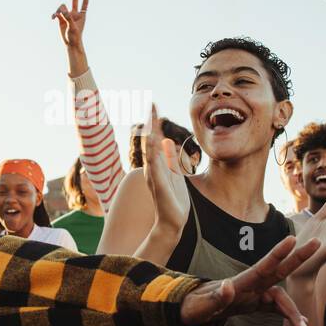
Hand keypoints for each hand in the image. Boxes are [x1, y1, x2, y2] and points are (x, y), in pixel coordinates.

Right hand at [52, 0, 89, 75]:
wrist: (70, 43)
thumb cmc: (75, 36)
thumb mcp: (72, 27)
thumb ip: (68, 17)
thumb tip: (62, 9)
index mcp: (81, 15)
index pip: (84, 3)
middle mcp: (74, 13)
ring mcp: (67, 16)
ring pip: (62, 7)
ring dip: (58, 10)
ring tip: (56, 17)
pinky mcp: (61, 19)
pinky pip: (56, 13)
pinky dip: (54, 15)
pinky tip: (52, 19)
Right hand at [141, 104, 189, 235]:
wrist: (172, 221)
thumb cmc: (174, 199)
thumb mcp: (176, 173)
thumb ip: (171, 158)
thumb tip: (170, 142)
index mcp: (157, 163)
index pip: (154, 138)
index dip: (154, 122)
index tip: (153, 105)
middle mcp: (152, 167)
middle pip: (150, 140)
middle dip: (150, 122)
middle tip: (151, 104)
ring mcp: (153, 175)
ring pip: (150, 150)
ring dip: (151, 134)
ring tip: (151, 117)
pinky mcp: (157, 184)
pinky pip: (154, 166)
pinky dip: (153, 154)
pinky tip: (154, 143)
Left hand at [180, 235, 321, 325]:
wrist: (192, 311)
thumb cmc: (194, 308)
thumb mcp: (201, 306)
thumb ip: (216, 298)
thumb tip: (227, 285)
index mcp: (240, 283)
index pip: (262, 266)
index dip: (278, 253)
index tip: (291, 239)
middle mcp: (251, 285)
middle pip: (279, 269)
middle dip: (298, 257)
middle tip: (318, 242)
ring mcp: (255, 293)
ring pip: (281, 296)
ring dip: (294, 312)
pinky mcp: (255, 304)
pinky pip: (276, 309)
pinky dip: (288, 316)